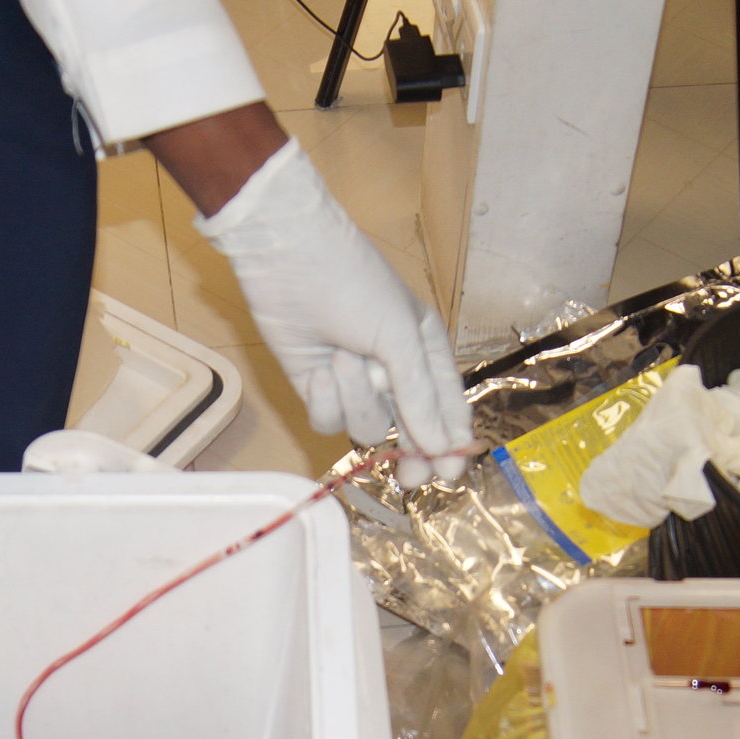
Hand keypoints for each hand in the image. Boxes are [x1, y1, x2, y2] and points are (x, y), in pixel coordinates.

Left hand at [185, 139, 471, 485]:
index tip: (451, 473)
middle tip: (409, 478)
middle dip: (409, 452)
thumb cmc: (355, 284)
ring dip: (354, 397)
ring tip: (340, 358)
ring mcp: (354, 383)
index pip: (447, 407)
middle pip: (409, 431)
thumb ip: (420, 396)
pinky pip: (328, 420)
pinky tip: (318, 367)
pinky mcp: (317, 389)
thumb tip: (440, 447)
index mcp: (425, 351)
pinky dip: (324, 399)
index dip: (451, 442)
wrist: (288, 259)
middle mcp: (393, 372)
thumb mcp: (399, 337)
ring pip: (365, 425)